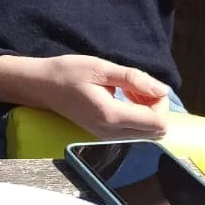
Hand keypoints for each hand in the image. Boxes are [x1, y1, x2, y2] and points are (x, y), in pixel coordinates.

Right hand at [0, 53, 169, 139]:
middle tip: (137, 87)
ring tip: (129, 91)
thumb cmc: (67, 72)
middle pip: (156, 131)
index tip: (144, 84)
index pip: (157, 122)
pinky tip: (122, 99)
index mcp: (111, 116)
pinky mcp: (104, 136)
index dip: (160, 102)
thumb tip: (163, 90)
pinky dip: (137, 116)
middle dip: (156, 107)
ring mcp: (107, 137)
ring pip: (147, 133)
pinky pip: (134, 132)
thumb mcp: (100, 67)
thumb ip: (133, 79)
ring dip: (147, 112)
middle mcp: (111, 133)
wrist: (41, 86)